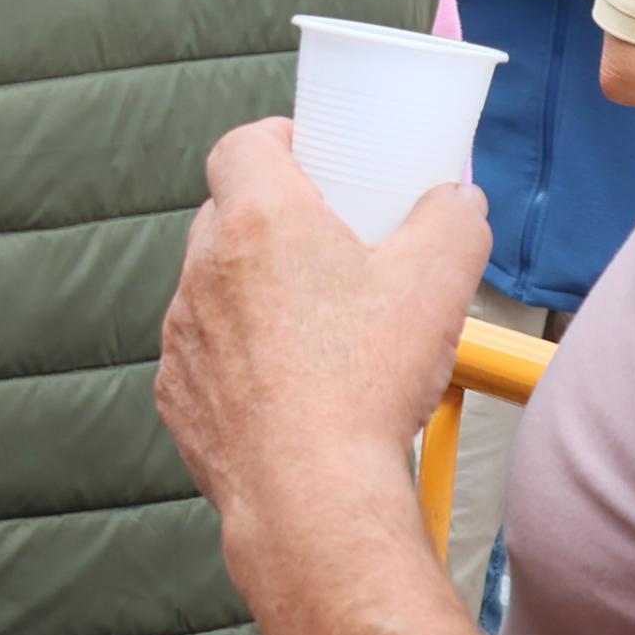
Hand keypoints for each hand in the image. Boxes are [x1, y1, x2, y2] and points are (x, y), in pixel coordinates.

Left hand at [157, 119, 489, 614]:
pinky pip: (205, 354)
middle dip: (273, 218)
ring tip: (318, 322)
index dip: (277, 140)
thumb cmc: (367, 384)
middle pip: (226, 214)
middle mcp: (204, 270)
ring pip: (214, 288)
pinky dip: (240, 356)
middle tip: (330, 241)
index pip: (242, 146)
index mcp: (259, 222)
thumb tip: (457, 202)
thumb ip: (455, 221)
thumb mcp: (441, 280)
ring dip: (255, 291)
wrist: (312, 495)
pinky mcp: (177, 394)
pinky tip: (291, 382)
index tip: (311, 153)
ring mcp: (182, 334)